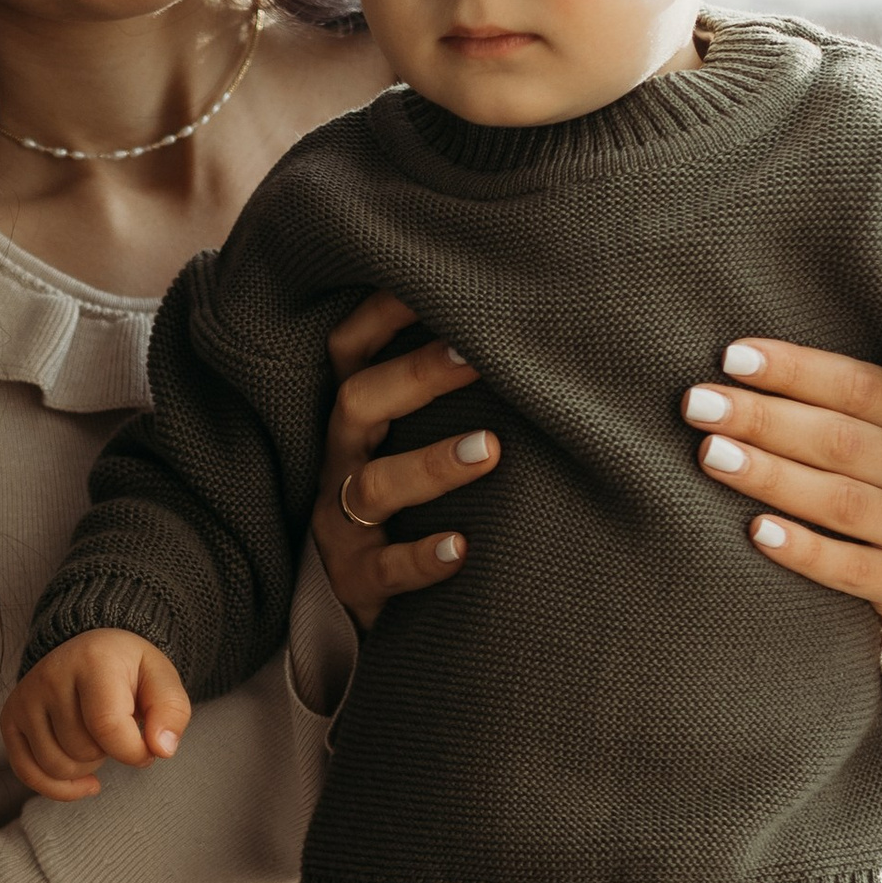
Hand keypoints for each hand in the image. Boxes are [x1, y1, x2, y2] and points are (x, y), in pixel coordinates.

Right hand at [1, 632, 190, 800]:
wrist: (91, 651)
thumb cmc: (130, 672)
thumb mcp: (162, 682)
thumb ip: (172, 713)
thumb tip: (161, 750)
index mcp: (92, 661)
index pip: (108, 728)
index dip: (134, 752)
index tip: (148, 747)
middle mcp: (50, 676)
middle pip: (82, 752)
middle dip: (108, 753)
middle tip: (116, 729)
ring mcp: (25, 698)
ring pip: (57, 767)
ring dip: (85, 767)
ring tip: (95, 740)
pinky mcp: (10, 718)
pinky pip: (27, 773)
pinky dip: (58, 788)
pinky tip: (84, 782)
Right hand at [313, 291, 497, 630]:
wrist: (362, 603)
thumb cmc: (411, 502)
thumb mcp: (411, 440)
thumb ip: (450, 394)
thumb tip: (538, 328)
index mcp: (356, 418)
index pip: (350, 348)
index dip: (382, 312)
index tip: (434, 279)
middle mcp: (342, 461)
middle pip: (357, 402)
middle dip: (416, 374)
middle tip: (477, 353)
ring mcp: (344, 523)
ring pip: (374, 485)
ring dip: (432, 463)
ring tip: (491, 450)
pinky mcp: (358, 581)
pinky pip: (385, 569)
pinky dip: (422, 557)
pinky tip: (462, 549)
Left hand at [684, 338, 881, 663]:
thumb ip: (844, 411)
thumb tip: (742, 369)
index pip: (860, 387)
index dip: (796, 370)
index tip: (731, 358)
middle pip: (842, 440)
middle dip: (764, 418)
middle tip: (698, 405)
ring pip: (842, 501)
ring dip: (772, 476)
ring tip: (710, 455)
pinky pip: (851, 568)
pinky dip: (803, 549)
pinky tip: (756, 532)